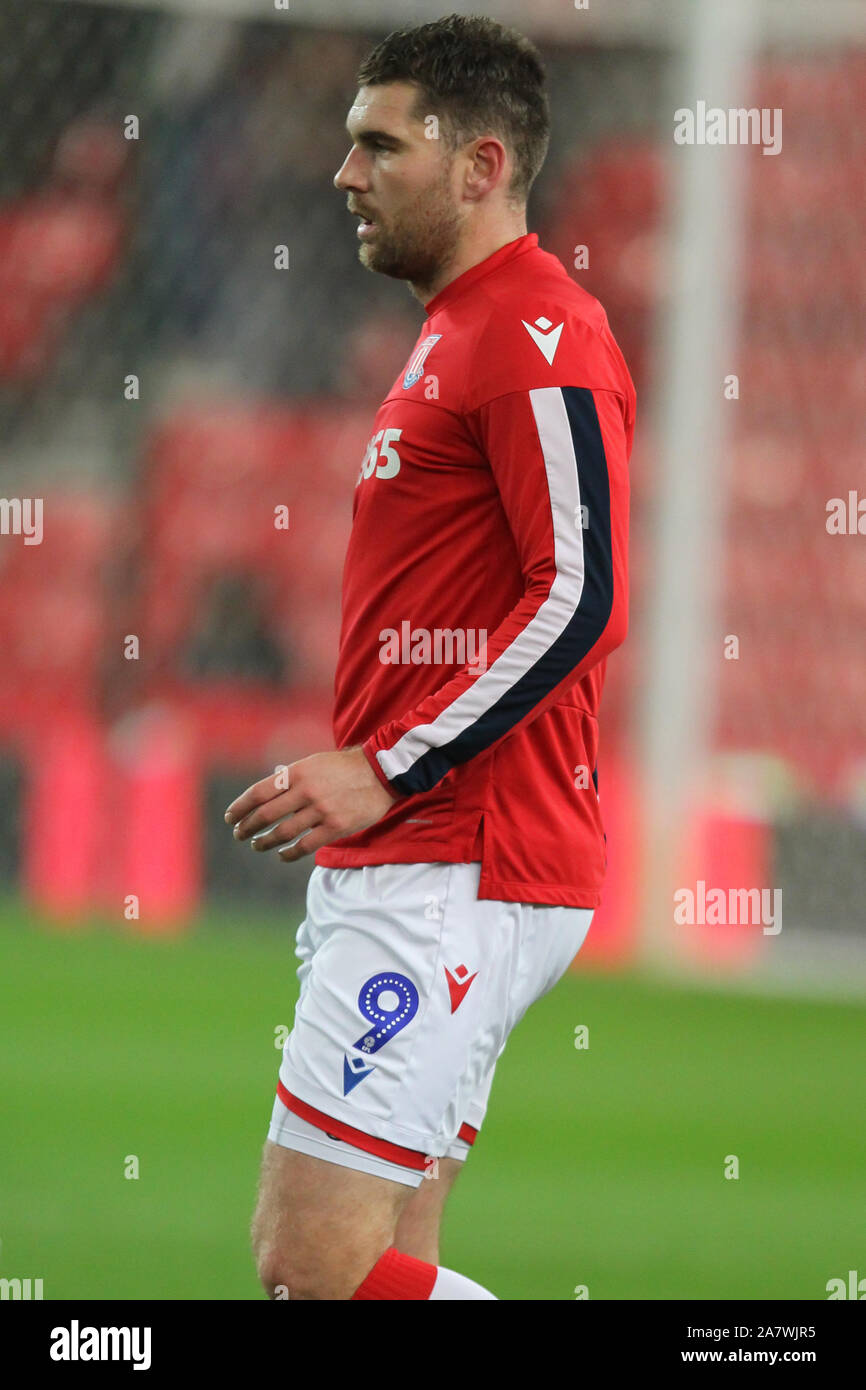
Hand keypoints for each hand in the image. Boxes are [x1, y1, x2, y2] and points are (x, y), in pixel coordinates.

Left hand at [224, 746, 397, 862]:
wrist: (380, 773)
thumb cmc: (344, 767)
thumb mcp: (314, 763)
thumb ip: (291, 777)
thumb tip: (268, 793)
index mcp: (297, 773)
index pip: (258, 792)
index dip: (240, 807)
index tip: (231, 817)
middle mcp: (306, 791)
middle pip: (266, 815)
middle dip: (247, 827)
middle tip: (239, 834)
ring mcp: (321, 810)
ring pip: (282, 832)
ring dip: (264, 841)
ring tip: (257, 844)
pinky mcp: (335, 827)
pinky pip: (304, 845)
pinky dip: (288, 853)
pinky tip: (281, 854)